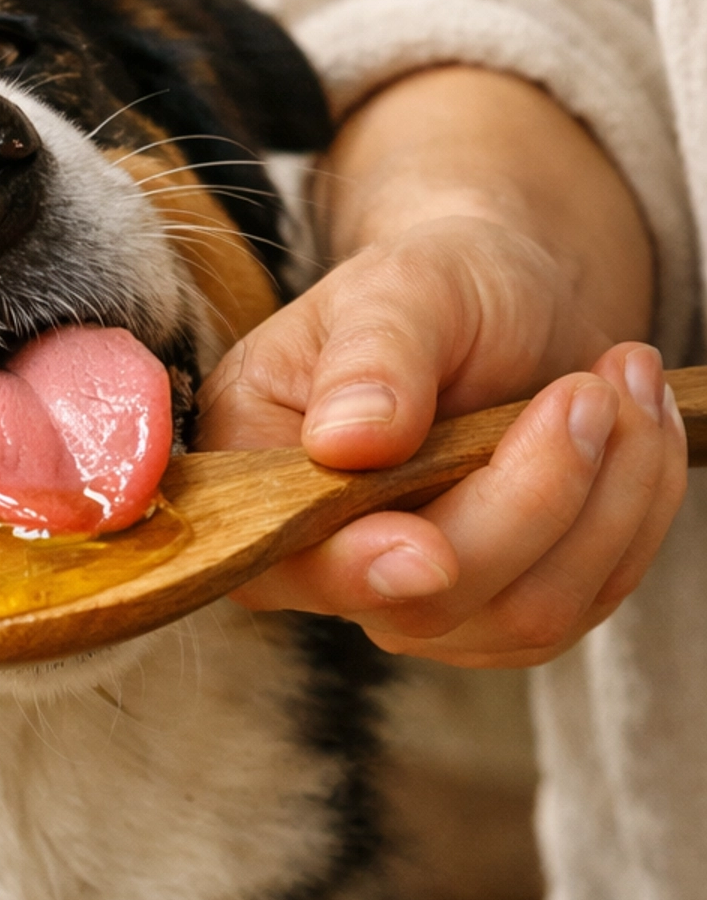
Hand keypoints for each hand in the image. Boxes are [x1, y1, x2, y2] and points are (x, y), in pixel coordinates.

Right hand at [198, 214, 688, 665]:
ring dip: (606, 502)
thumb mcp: (402, 287)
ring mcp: (419, 599)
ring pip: (523, 615)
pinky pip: (587, 604)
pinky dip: (635, 514)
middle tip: (592, 389)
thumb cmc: (441, 284)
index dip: (362, 570)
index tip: (433, 551)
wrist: (513, 297)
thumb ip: (371, 358)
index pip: (295, 557)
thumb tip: (346, 440)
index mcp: (262, 474)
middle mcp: (326, 559)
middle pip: (431, 600)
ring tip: (627, 385)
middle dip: (534, 497)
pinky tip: (639, 430)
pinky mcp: (504, 610)